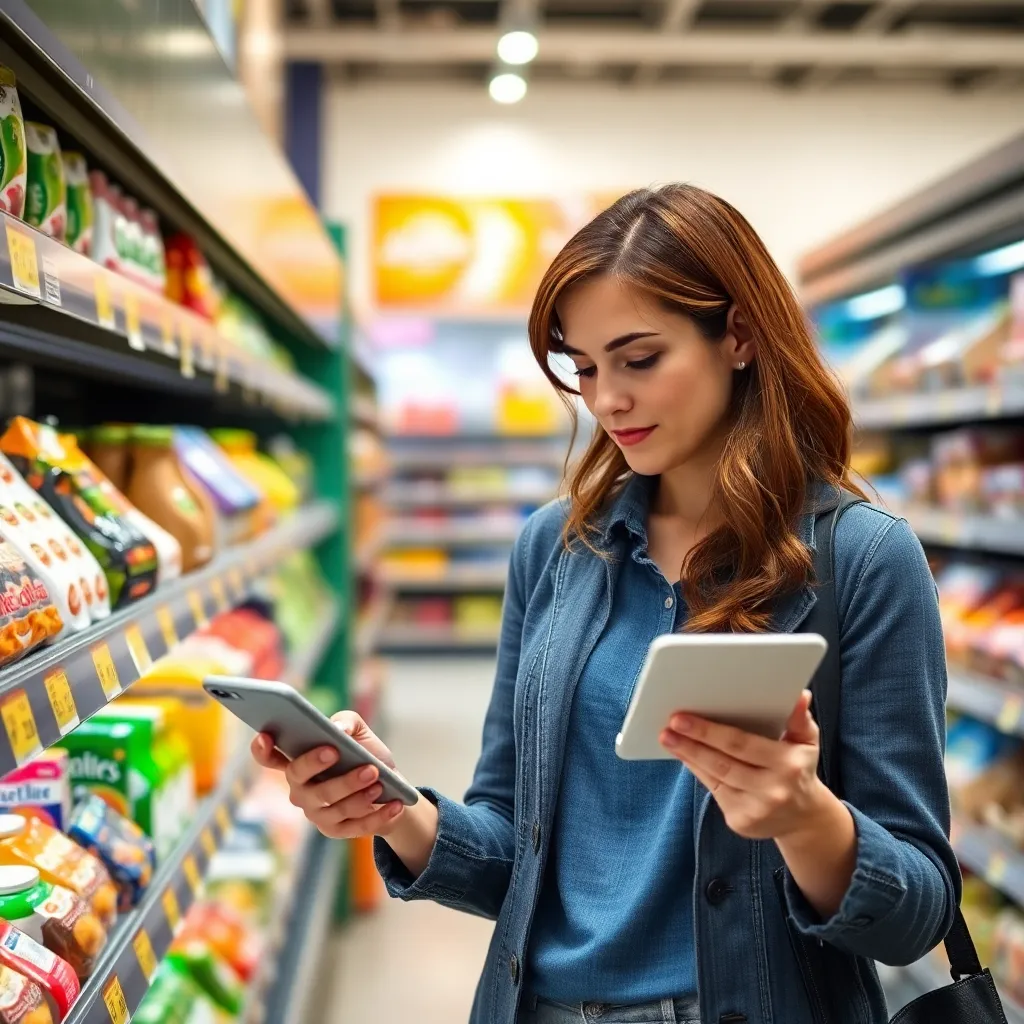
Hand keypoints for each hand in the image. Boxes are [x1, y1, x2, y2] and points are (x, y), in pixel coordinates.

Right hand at [250, 711, 406, 839]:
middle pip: (302, 782)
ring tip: (378, 780)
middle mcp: (300, 790)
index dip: (261, 749)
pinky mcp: (336, 831)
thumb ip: (347, 721)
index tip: (266, 735)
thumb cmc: (365, 754)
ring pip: (333, 805)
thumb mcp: (359, 732)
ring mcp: (316, 813)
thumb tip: (337, 730)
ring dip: (357, 793)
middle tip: (350, 759)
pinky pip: (356, 826)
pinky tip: (394, 803)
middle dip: (327, 770)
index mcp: (298, 762)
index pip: (269, 758)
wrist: (389, 785)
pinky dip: (378, 814)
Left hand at [660, 691, 829, 840]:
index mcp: (788, 764)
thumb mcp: (806, 742)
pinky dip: (697, 770)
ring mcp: (755, 809)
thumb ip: (799, 719)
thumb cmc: (799, 769)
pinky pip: (713, 789)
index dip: (708, 731)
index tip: (682, 718)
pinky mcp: (741, 821)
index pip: (741, 744)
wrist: (804, 817)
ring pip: (714, 776)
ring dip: (688, 756)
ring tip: (668, 738)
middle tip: (669, 726)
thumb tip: (800, 696)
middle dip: (692, 743)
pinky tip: (684, 756)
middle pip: (722, 762)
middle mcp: (773, 790)